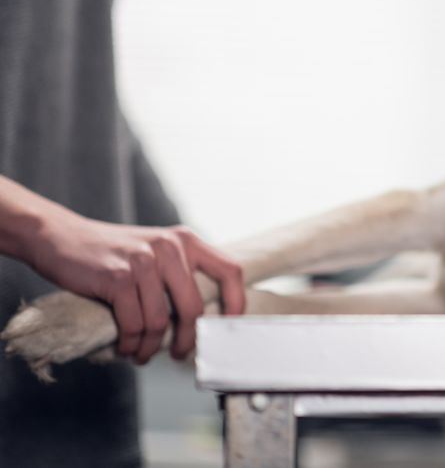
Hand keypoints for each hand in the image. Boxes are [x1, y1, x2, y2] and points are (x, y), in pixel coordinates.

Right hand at [22, 213, 244, 362]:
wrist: (61, 237)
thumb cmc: (113, 254)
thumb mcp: (156, 252)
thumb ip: (180, 274)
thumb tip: (205, 318)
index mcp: (186, 240)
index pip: (230, 270)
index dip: (236, 302)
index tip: (228, 327)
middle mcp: (170, 247)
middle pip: (194, 307)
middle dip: (188, 339)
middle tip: (179, 354)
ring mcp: (144, 261)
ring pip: (160, 321)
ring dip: (150, 347)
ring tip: (141, 354)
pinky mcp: (118, 277)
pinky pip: (133, 324)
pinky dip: (130, 343)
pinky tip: (125, 347)